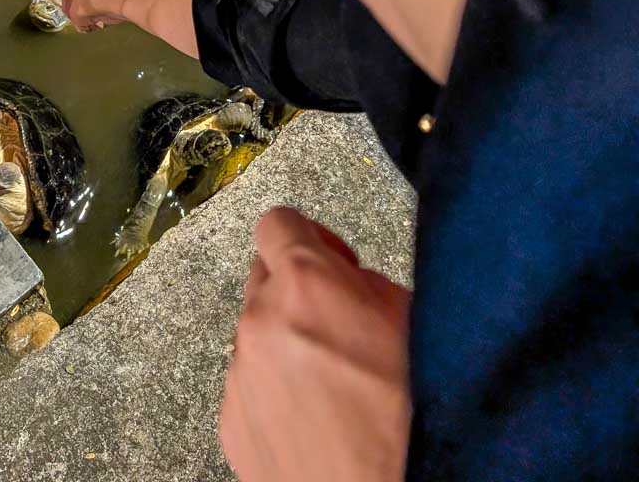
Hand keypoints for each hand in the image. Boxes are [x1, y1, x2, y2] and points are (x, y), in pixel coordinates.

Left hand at [221, 207, 410, 481]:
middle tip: (339, 326)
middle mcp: (260, 319)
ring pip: (257, 333)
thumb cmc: (408, 422)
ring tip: (335, 384)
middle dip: (297, 292)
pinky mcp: (230, 419)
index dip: (308, 238)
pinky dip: (275, 390)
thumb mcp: (413, 321)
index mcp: (305, 282)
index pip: (278, 221)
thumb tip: (346, 276)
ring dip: (287, 344)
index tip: (329, 262)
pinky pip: (248, 383)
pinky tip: (317, 415)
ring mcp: (239, 372)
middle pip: (265, 277)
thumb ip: (366, 282)